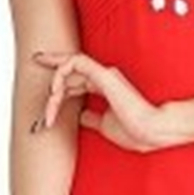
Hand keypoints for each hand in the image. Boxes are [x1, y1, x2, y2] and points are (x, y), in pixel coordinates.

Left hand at [30, 49, 176, 152]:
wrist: (152, 132)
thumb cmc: (135, 131)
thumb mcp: (105, 126)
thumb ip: (92, 118)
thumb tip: (81, 116)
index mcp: (105, 88)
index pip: (76, 80)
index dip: (58, 84)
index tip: (43, 92)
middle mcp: (104, 77)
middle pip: (69, 74)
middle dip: (50, 82)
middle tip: (41, 103)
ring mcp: (104, 74)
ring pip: (69, 67)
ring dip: (54, 85)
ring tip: (49, 108)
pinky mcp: (104, 75)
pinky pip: (76, 62)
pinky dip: (61, 72)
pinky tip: (54, 91)